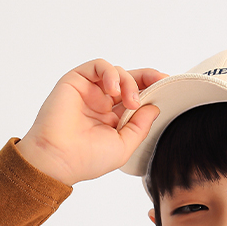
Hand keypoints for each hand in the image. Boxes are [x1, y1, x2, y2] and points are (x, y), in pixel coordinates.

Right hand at [16, 58, 167, 185]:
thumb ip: (140, 126)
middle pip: (129, 80)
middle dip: (148, 78)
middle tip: (162, 81)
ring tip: (131, 102)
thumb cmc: (86, 159)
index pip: (136, 98)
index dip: (153, 90)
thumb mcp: (124, 146)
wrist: (58, 159)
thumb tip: (154, 107)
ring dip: (130, 82)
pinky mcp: (76, 81)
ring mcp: (88, 91)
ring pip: (117, 72)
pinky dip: (111, 73)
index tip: (169, 88)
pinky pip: (99, 66)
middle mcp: (101, 103)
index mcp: (112, 119)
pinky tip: (114, 91)